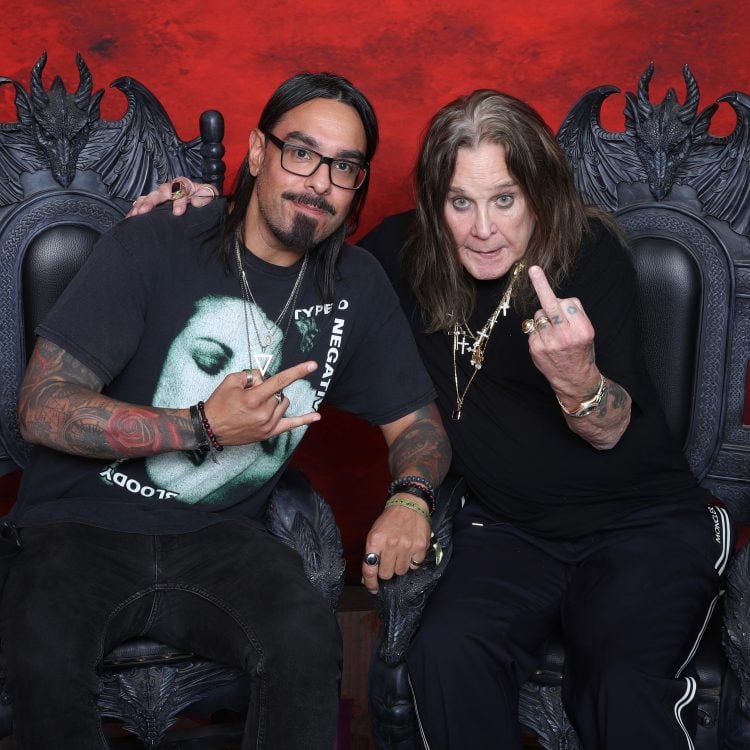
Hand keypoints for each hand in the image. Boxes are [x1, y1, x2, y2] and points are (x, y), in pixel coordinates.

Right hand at [128, 177, 218, 216]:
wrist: (200, 196)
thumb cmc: (203, 196)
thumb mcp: (209, 194)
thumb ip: (205, 196)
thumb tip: (195, 202)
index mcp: (184, 184)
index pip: (179, 189)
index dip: (178, 201)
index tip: (178, 213)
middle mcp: (171, 187)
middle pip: (160, 192)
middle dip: (152, 201)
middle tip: (145, 211)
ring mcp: (161, 193)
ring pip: (150, 196)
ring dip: (142, 204)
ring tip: (135, 214)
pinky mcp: (155, 200)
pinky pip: (144, 201)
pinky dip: (137, 208)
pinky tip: (131, 215)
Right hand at [202, 361, 320, 445]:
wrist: (210, 428)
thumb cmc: (219, 403)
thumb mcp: (231, 381)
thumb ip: (252, 375)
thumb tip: (265, 378)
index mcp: (254, 398)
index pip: (280, 380)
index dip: (298, 371)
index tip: (312, 365)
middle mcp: (264, 413)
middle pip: (279, 392)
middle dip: (269, 389)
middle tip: (252, 393)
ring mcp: (268, 424)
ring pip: (283, 404)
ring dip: (276, 399)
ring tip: (258, 404)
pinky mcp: (269, 433)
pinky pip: (291, 426)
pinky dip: (304, 420)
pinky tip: (317, 416)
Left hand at [361, 500, 430, 593]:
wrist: (410, 504)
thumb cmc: (390, 519)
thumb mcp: (375, 533)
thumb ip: (371, 554)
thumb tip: (367, 577)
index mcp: (375, 540)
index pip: (370, 569)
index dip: (370, 582)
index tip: (373, 589)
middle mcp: (390, 544)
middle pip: (386, 574)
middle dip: (386, 571)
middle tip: (389, 562)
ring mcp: (406, 546)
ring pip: (401, 572)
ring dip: (400, 566)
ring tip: (401, 553)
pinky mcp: (420, 547)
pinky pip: (414, 565)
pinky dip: (412, 561)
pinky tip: (410, 550)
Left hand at [525, 265, 599, 403]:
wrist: (573, 379)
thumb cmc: (580, 351)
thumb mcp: (587, 332)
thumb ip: (574, 315)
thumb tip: (554, 300)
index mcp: (582, 329)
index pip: (569, 303)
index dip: (565, 302)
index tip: (543, 275)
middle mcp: (566, 335)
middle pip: (551, 305)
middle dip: (542, 286)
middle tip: (533, 269)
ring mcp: (549, 342)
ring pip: (540, 314)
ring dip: (544, 317)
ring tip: (553, 331)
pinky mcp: (535, 347)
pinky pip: (533, 327)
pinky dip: (538, 330)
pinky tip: (546, 340)